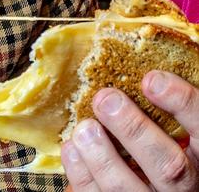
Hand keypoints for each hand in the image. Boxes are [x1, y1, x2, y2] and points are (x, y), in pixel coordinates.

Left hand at [62, 71, 198, 190]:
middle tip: (106, 99)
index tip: (152, 79)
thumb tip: (133, 76)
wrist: (143, 188)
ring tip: (85, 128)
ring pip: (127, 188)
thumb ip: (158, 114)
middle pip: (169, 166)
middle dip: (134, 130)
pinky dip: (81, 173)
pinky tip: (72, 148)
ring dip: (101, 156)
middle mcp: (184, 189)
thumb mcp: (169, 135)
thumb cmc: (154, 153)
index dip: (183, 103)